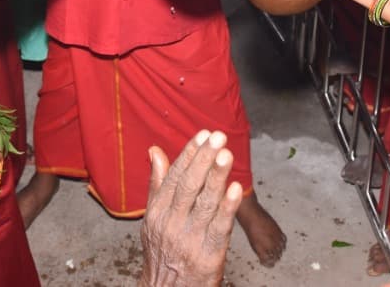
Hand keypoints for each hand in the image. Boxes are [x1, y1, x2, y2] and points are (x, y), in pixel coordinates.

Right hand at [139, 130, 240, 286]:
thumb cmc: (162, 251)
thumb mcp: (153, 217)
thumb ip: (157, 184)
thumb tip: (155, 151)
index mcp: (158, 212)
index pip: (175, 177)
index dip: (190, 154)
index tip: (203, 134)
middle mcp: (171, 223)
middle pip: (189, 186)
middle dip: (204, 159)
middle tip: (218, 136)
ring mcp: (189, 240)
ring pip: (205, 203)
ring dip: (217, 177)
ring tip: (227, 154)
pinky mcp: (207, 256)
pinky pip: (219, 228)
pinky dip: (227, 208)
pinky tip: (235, 189)